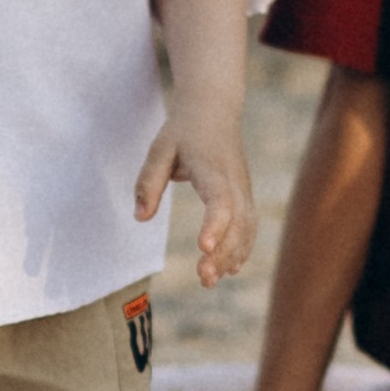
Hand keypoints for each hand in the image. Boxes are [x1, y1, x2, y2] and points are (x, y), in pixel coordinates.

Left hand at [133, 100, 256, 287]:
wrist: (214, 109)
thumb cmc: (183, 130)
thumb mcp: (159, 149)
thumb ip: (149, 182)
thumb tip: (140, 217)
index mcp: (213, 168)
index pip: (220, 201)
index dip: (215, 224)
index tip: (203, 246)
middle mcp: (234, 181)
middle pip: (237, 222)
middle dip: (222, 252)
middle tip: (203, 279)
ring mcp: (243, 189)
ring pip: (246, 228)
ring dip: (231, 256)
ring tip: (209, 281)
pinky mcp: (244, 195)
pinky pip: (249, 226)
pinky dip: (241, 248)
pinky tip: (228, 269)